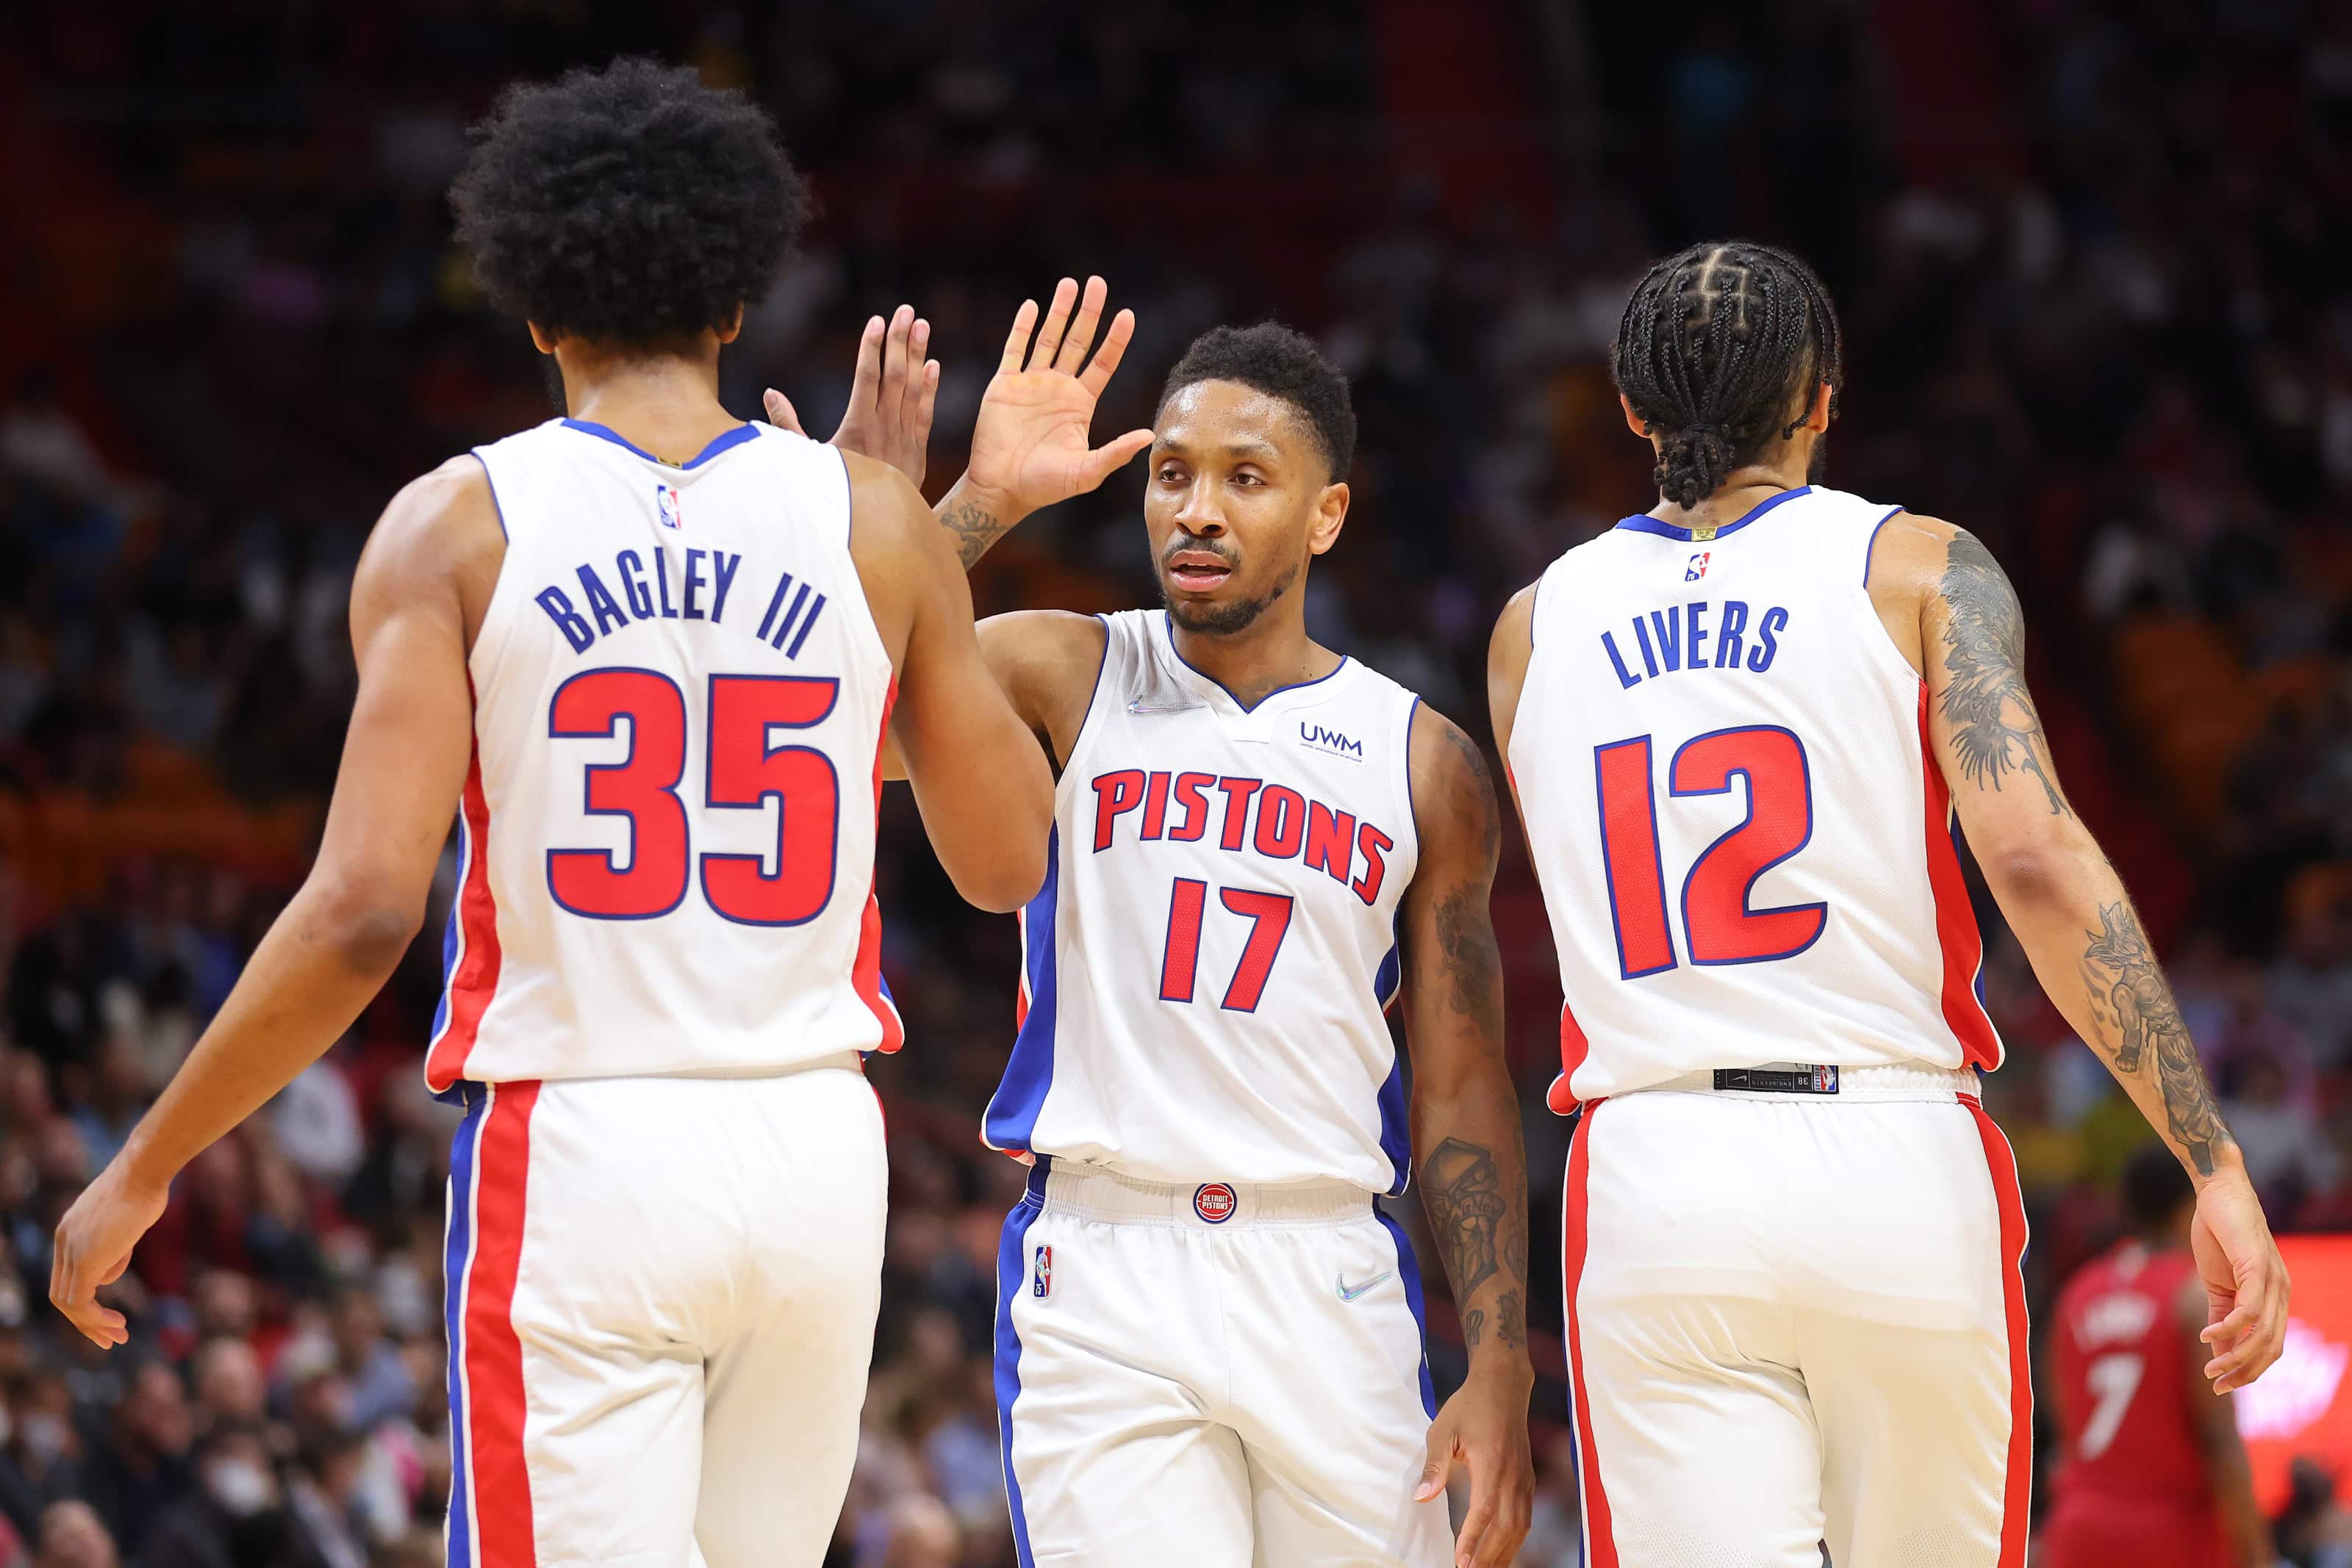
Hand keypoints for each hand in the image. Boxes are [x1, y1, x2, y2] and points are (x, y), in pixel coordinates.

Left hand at [50, 1154, 169, 1348]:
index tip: (110, 1316)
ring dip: (93, 1325)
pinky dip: (96, 1318)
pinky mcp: (85, 1260)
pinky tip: (118, 1323)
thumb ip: (114, 1248)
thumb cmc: (145, 1188)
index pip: (67, 1276)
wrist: (144, 1171)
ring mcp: (71, 1251)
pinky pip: (81, 1301)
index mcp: (69, 1231)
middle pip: (63, 1294)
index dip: (86, 1300)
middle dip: (86, 1321)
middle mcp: (63, 1241)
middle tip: (111, 1338)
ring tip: (119, 1335)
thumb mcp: (127, 1222)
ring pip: (69, 1302)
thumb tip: (109, 1273)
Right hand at [765, 305, 938, 486]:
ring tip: (922, 325)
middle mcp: (884, 428)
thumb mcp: (807, 462)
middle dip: (899, 341)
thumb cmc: (834, 494)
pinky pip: (926, 414)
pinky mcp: (916, 451)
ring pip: (914, 389)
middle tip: (905, 310)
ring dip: (918, 355)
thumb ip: (788, 426)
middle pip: (895, 376)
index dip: (872, 348)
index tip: (876, 321)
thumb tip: (770, 394)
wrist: (874, 530)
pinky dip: (930, 389)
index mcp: (858, 427)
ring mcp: (904, 438)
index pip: (867, 378)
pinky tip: (933, 364)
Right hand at [959, 275, 1153, 519]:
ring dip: (1058, 311)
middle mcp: (1058, 388)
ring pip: (1048, 338)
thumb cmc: (1046, 486)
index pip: (1103, 363)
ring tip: (1070, 284)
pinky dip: (1022, 328)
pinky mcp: (1004, 385)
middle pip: (1078, 341)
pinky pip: (1015, 349)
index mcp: (1080, 403)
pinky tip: (1032, 306)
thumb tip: (1149, 435)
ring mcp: (1031, 383)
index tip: (1127, 315)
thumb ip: (1116, 452)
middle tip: (1098, 283)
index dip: (1115, 340)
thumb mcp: (1087, 471)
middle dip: (1089, 312)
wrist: (1003, 489)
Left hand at [1413, 1363, 1533, 1567]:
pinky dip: (1515, 1538)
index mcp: (1492, 1465)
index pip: (1483, 1512)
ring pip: (1520, 1526)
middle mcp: (1513, 1476)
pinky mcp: (1527, 1478)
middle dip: (1489, 1556)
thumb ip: (1434, 1467)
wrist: (1503, 1385)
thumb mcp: (1443, 1431)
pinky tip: (1503, 1549)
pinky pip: (1526, 1516)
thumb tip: (1421, 1498)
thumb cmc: (1469, 1406)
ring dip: (1505, 1552)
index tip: (1460, 1562)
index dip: (1472, 1540)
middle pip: (1506, 1528)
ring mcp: (1524, 1478)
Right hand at [2192, 1167, 2289, 1391]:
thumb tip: (2216, 1349)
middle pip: (2270, 1348)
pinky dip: (2229, 1329)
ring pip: (2262, 1334)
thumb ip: (2220, 1314)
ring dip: (2235, 1357)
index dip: (2248, 1370)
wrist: (2216, 1190)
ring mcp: (2272, 1280)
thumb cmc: (2217, 1233)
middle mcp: (2280, 1292)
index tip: (2221, 1385)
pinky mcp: (2257, 1267)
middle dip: (2244, 1372)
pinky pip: (2248, 1310)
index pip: (2270, 1346)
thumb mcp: (2216, 1282)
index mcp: (2273, 1297)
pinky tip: (2206, 1335)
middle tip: (2216, 1385)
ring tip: (2209, 1367)